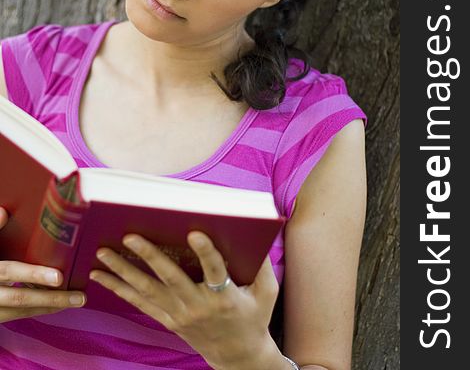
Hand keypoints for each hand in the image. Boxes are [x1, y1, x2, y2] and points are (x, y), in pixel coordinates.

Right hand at [0, 206, 86, 322]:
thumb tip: (4, 211)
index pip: (9, 272)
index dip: (33, 275)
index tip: (58, 278)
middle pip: (20, 298)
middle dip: (51, 298)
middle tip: (79, 297)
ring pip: (20, 311)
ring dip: (48, 307)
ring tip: (75, 301)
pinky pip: (15, 315)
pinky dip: (36, 310)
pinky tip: (54, 305)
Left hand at [89, 231, 279, 368]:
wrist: (238, 356)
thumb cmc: (254, 317)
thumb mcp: (267, 292)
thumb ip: (262, 264)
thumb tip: (259, 230)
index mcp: (225, 297)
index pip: (215, 270)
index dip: (206, 252)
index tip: (194, 233)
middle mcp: (198, 306)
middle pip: (171, 278)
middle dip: (149, 256)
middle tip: (130, 236)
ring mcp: (180, 315)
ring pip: (148, 290)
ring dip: (123, 271)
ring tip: (103, 253)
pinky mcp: (169, 321)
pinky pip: (141, 304)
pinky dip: (120, 289)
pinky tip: (102, 277)